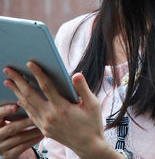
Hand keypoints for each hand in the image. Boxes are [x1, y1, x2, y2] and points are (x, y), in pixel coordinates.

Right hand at [0, 104, 42, 158]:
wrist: (13, 149)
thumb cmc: (15, 129)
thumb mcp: (12, 120)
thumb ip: (15, 111)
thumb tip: (26, 97)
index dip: (5, 111)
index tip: (16, 106)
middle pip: (11, 128)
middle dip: (26, 122)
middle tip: (37, 117)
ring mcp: (1, 147)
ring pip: (19, 138)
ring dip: (33, 131)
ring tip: (43, 126)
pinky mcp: (8, 155)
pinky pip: (22, 147)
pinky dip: (33, 140)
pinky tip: (41, 135)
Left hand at [3, 62, 117, 158]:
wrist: (89, 146)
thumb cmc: (92, 123)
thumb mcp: (93, 104)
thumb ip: (83, 88)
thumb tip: (76, 74)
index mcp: (62, 108)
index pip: (46, 87)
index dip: (38, 73)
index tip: (30, 63)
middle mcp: (50, 116)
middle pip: (30, 95)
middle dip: (18, 81)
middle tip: (8, 70)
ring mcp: (45, 124)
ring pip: (27, 105)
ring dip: (16, 92)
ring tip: (8, 81)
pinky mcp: (44, 130)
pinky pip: (30, 115)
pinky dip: (23, 105)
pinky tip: (20, 98)